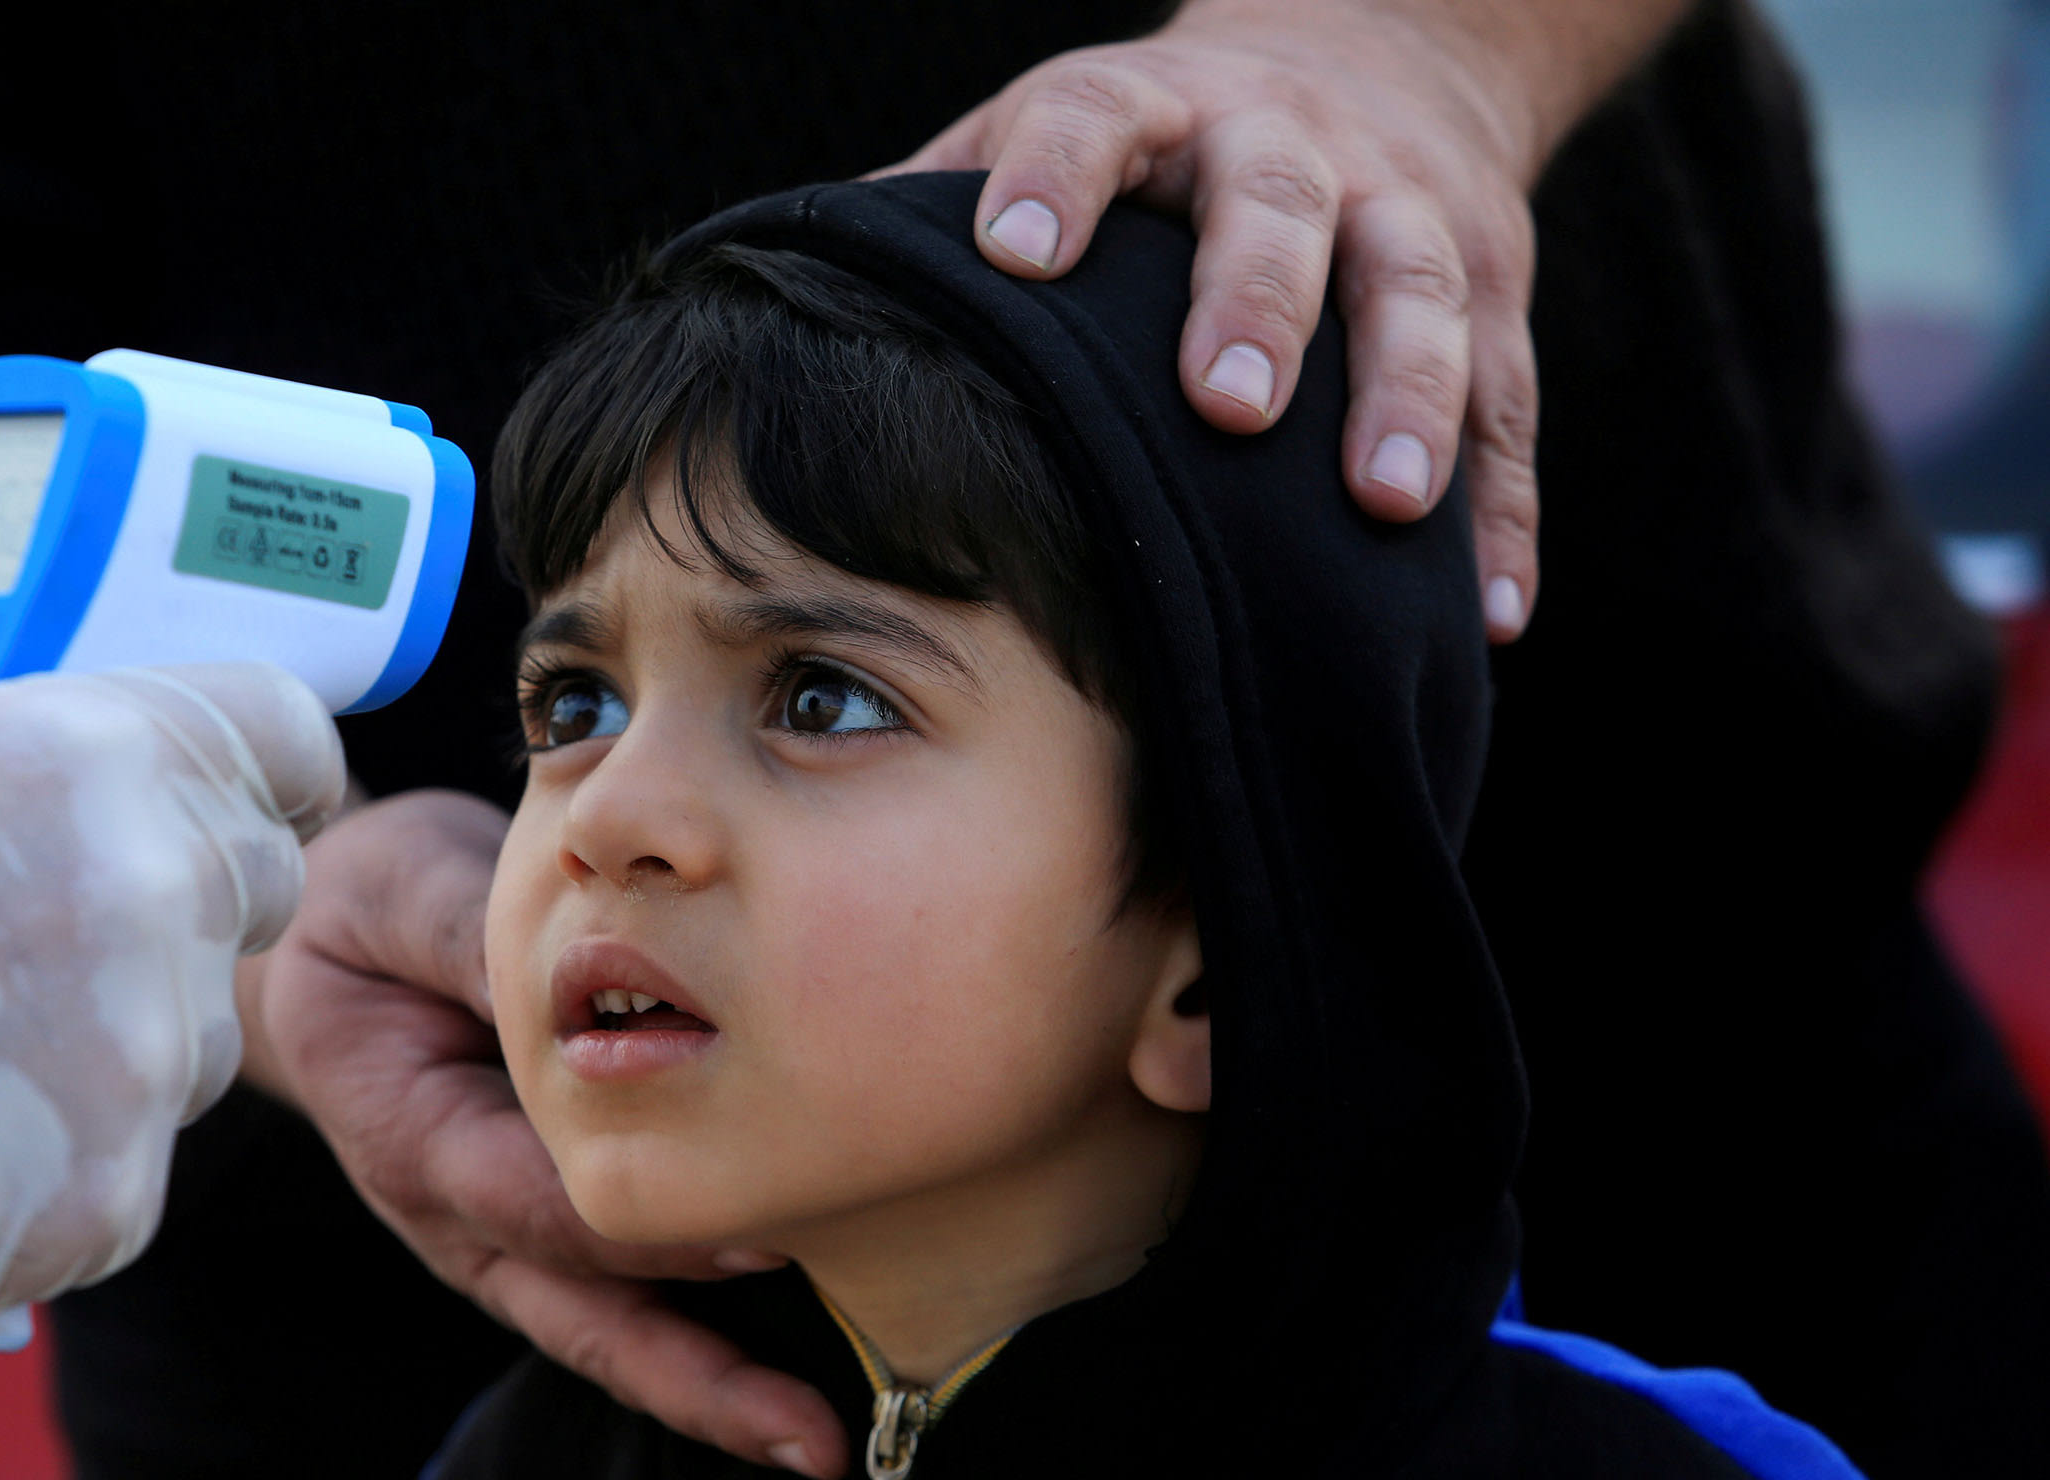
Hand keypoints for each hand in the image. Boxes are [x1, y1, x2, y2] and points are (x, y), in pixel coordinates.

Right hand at [0, 661, 342, 1351]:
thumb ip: (15, 766)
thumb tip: (85, 773)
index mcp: (97, 752)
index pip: (291, 740)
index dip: (270, 774)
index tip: (251, 799)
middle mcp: (154, 890)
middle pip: (260, 888)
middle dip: (192, 909)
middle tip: (67, 943)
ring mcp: (145, 1051)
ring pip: (202, 1040)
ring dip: (123, 1043)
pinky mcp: (113, 1195)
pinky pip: (130, 1163)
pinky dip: (58, 1163)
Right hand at [255, 789, 846, 1479]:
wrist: (326, 949)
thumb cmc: (368, 912)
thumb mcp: (396, 896)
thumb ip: (468, 936)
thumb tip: (565, 966)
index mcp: (415, 1139)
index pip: (531, 1205)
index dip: (638, 1231)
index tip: (753, 1238)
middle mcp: (462, 1220)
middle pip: (583, 1320)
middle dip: (693, 1381)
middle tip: (804, 1427)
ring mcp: (507, 1243)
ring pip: (613, 1338)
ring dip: (712, 1397)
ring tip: (813, 1444)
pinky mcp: (553, 1236)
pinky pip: (632, 1308)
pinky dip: (706, 1353)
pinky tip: (796, 1388)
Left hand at [887, 0, 1689, 640]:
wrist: (1374, 51)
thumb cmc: (1159, 147)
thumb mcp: (1053, 134)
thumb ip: (942, 212)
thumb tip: (779, 315)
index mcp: (1153, 108)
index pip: (1096, 117)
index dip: (1059, 174)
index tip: (1018, 251)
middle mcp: (1286, 142)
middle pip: (1280, 208)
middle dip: (1256, 304)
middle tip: (1223, 407)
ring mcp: (1401, 206)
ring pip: (1420, 288)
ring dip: (1408, 396)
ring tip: (1382, 506)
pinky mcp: (1496, 282)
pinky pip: (1512, 397)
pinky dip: (1503, 507)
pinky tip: (1487, 612)